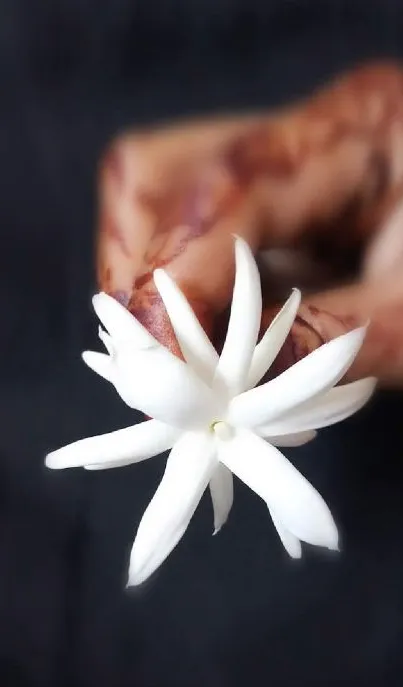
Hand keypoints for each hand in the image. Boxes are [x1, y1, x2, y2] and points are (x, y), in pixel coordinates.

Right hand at [97, 62, 402, 384]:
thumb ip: (312, 344)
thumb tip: (207, 378)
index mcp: (356, 133)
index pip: (229, 184)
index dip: (177, 273)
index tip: (155, 356)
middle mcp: (303, 136)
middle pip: (158, 172)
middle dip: (139, 271)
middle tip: (156, 356)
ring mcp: (280, 172)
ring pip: (156, 202)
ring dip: (149, 286)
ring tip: (178, 357)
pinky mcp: (269, 213)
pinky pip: (188, 240)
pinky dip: (178, 295)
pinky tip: (199, 342)